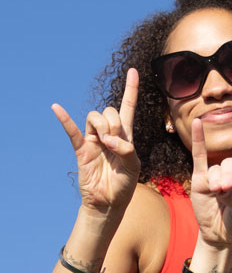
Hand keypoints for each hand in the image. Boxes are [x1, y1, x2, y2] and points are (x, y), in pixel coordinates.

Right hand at [54, 68, 139, 214]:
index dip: (131, 89)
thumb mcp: (134, 166)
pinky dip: (65, 119)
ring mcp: (94, 139)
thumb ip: (126, 150)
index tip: (132, 70)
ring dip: (102, 126)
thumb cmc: (124, 184)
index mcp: (125, 134)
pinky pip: (72, 131)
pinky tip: (56, 108)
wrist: (109, 202)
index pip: (128, 107)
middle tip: (116, 143)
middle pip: (110, 111)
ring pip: (95, 117)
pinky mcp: (81, 149)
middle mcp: (109, 133)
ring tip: (106, 144)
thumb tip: (109, 140)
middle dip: (115, 123)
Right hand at [190, 91, 231, 248]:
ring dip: (216, 184)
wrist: (222, 235)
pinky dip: (198, 141)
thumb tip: (220, 187)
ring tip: (218, 198)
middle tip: (227, 194)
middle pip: (230, 161)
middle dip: (228, 179)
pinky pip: (199, 158)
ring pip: (215, 169)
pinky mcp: (201, 179)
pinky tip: (196, 124)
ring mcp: (217, 171)